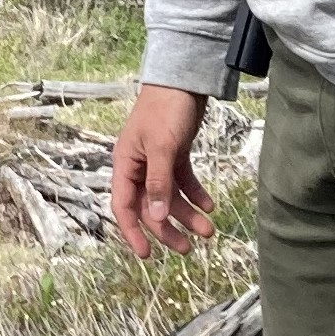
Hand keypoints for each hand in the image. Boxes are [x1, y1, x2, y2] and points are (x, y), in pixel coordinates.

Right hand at [111, 83, 216, 258]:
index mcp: (126, 164)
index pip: (124, 206)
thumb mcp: (161, 147)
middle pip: (150, 207)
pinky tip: (209, 206)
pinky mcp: (175, 154)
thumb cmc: (165, 110)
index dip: (133, 232)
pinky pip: (183, 182)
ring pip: (169, 197)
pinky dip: (195, 195)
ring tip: (208, 230)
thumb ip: (159, 182)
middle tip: (188, 249)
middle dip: (168, 229)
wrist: (184, 79)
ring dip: (187, 215)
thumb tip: (156, 217)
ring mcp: (157, 161)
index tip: (147, 256)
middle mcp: (139, 166)